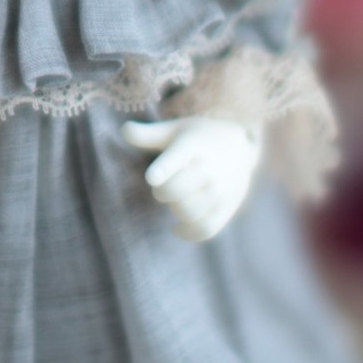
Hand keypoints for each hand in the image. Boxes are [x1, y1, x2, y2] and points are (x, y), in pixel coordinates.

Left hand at [121, 116, 262, 241]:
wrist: (239, 146)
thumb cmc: (197, 137)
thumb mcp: (174, 130)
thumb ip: (147, 134)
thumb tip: (123, 130)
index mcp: (192, 146)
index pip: (176, 160)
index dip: (163, 170)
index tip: (152, 178)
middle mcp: (208, 169)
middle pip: (176, 191)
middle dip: (161, 192)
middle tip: (163, 186)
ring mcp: (221, 191)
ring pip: (189, 212)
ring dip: (175, 210)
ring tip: (175, 200)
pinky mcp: (228, 208)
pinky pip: (205, 229)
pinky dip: (188, 233)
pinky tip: (177, 228)